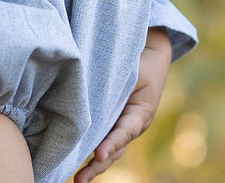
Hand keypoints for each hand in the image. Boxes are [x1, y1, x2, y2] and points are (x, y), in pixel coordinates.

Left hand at [75, 29, 171, 182]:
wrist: (151, 55)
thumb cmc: (142, 62)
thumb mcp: (134, 70)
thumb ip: (116, 84)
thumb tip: (90, 93)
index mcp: (141, 114)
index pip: (125, 131)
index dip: (112, 143)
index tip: (100, 154)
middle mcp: (132, 126)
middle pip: (114, 150)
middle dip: (97, 166)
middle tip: (80, 179)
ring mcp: (121, 127)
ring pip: (106, 150)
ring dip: (92, 166)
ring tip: (78, 180)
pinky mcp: (111, 124)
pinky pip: (100, 139)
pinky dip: (88, 151)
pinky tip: (73, 161)